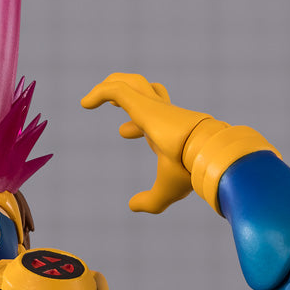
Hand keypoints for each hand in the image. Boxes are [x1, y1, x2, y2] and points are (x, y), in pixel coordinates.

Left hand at [81, 73, 210, 213]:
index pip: (156, 120)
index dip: (136, 125)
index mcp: (171, 131)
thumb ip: (150, 200)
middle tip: (115, 104)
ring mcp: (152, 106)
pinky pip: (116, 90)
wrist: (205, 152)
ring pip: (132, 83)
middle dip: (130, 94)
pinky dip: (99, 92)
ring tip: (92, 97)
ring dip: (113, 84)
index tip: (123, 131)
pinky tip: (84, 104)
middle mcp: (163, 114)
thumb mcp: (168, 190)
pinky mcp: (141, 103)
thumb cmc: (190, 171)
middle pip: (147, 91)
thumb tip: (132, 206)